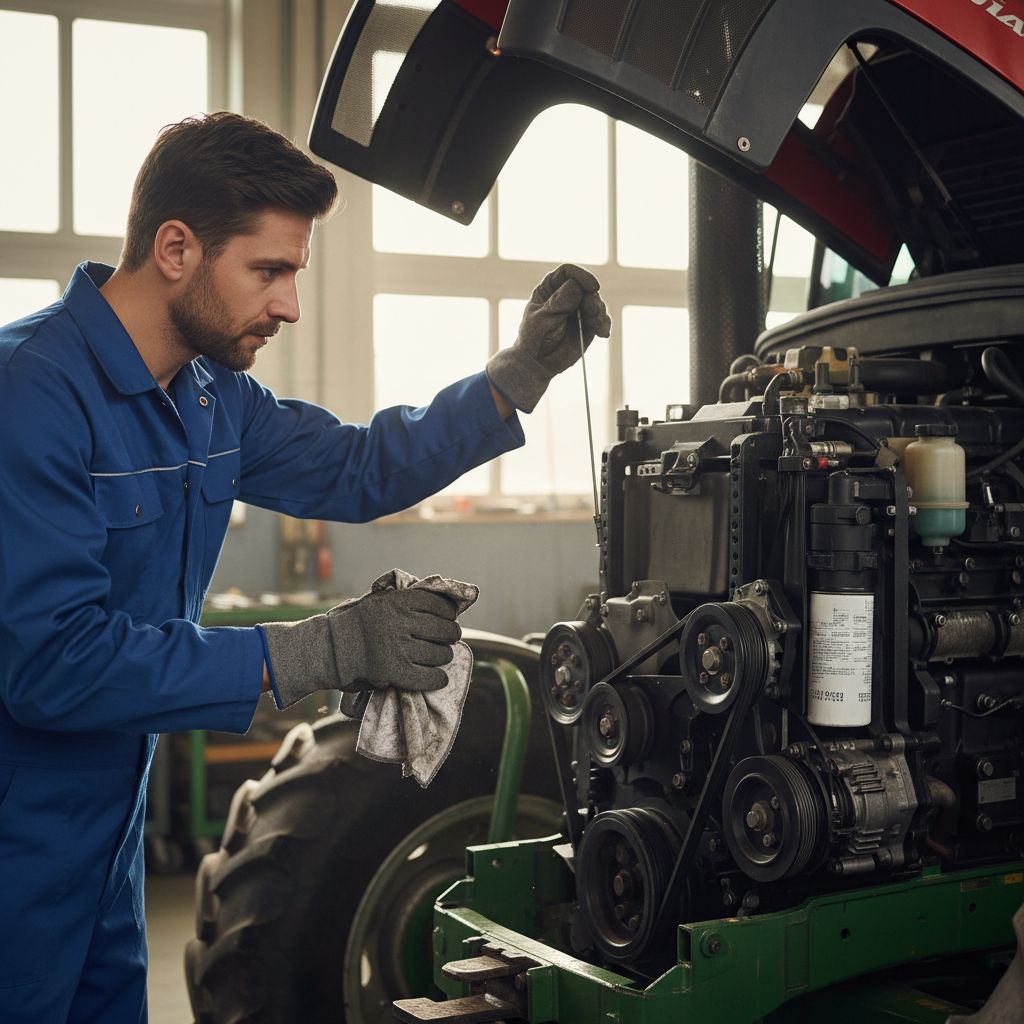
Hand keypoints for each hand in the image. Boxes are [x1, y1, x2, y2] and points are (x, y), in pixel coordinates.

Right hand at [260, 588, 460, 708]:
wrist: (327, 649)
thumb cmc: (353, 623)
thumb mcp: (378, 601)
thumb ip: (404, 602)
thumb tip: (439, 607)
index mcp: (397, 601)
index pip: (440, 605)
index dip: (449, 614)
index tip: (449, 618)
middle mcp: (400, 622)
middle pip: (444, 630)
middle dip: (449, 636)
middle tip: (446, 640)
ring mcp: (397, 648)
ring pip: (440, 654)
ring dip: (443, 657)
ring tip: (439, 658)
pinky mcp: (393, 672)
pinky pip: (429, 677)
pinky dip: (438, 679)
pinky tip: (438, 678)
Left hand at [486, 264, 611, 412]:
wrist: (538, 362)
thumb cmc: (534, 338)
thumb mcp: (542, 320)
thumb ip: (557, 304)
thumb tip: (575, 287)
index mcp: (550, 288)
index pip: (568, 272)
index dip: (582, 276)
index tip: (592, 286)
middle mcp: (567, 294)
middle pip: (586, 287)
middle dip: (593, 299)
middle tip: (594, 314)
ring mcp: (579, 309)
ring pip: (596, 302)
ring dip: (600, 313)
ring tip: (597, 327)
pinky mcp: (589, 324)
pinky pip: (602, 319)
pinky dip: (605, 324)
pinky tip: (603, 333)